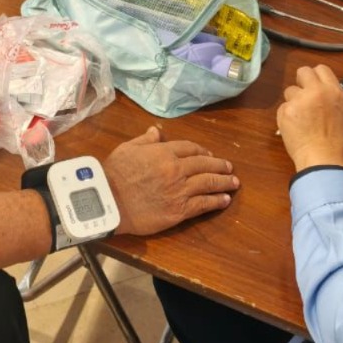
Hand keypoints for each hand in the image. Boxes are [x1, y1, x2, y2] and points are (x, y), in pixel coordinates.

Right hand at [104, 126, 239, 236]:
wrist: (108, 202)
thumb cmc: (113, 175)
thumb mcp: (126, 149)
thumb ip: (145, 140)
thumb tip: (157, 132)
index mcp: (164, 152)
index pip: (190, 148)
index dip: (202, 151)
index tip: (209, 155)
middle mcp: (176, 169)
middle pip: (204, 165)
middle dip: (219, 166)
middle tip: (229, 168)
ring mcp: (180, 190)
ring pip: (208, 183)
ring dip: (224, 182)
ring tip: (234, 183)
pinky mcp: (179, 210)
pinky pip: (203, 204)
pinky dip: (216, 201)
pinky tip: (224, 200)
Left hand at [276, 65, 342, 171]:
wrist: (323, 159)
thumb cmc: (336, 142)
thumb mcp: (342, 113)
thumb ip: (330, 98)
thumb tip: (320, 92)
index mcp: (334, 91)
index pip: (321, 69)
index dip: (316, 76)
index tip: (313, 83)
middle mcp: (316, 91)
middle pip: (302, 71)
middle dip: (301, 82)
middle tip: (303, 95)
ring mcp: (299, 100)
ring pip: (290, 91)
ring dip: (293, 101)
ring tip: (301, 119)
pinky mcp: (285, 111)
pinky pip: (283, 107)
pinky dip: (286, 116)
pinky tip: (294, 129)